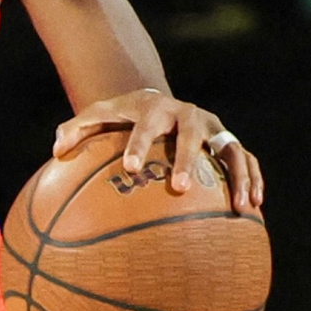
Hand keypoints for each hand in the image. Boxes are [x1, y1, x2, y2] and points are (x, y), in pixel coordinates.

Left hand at [53, 88, 261, 212]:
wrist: (158, 104)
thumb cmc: (121, 118)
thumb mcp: (96, 117)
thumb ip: (74, 130)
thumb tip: (56, 151)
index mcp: (155, 109)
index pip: (145, 126)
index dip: (138, 145)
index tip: (130, 168)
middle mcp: (189, 116)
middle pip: (190, 135)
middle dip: (185, 160)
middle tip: (178, 189)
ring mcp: (213, 128)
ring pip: (231, 149)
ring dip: (237, 176)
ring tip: (239, 206)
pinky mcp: (228, 142)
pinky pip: (247, 160)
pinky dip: (253, 179)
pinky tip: (254, 206)